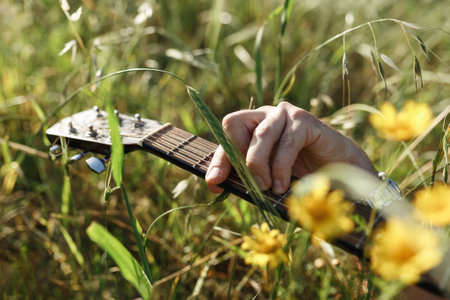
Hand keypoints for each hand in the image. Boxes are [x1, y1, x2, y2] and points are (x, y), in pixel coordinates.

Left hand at [205, 102, 375, 193]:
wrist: (338, 172)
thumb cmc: (299, 174)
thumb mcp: (265, 176)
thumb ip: (243, 175)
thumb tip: (214, 184)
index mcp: (253, 125)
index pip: (227, 133)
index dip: (219, 158)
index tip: (215, 182)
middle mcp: (266, 114)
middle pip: (235, 124)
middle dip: (239, 158)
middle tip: (252, 184)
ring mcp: (285, 114)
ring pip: (260, 135)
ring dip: (260, 166)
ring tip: (269, 188)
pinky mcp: (304, 120)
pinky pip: (286, 143)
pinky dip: (281, 167)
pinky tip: (284, 185)